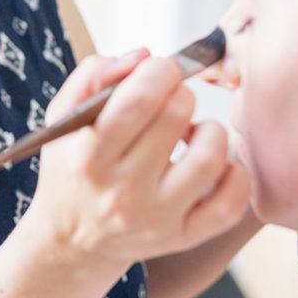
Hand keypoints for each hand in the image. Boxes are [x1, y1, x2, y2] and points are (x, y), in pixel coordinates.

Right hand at [27, 50, 250, 272]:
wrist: (71, 241)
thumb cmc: (72, 168)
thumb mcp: (62, 117)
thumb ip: (95, 74)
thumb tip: (145, 56)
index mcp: (88, 156)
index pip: (138, 100)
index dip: (159, 72)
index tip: (161, 70)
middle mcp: (122, 192)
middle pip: (176, 117)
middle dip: (181, 93)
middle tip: (172, 98)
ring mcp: (156, 219)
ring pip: (211, 156)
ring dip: (210, 130)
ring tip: (192, 132)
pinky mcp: (183, 237)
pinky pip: (231, 202)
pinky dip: (234, 174)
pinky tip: (213, 165)